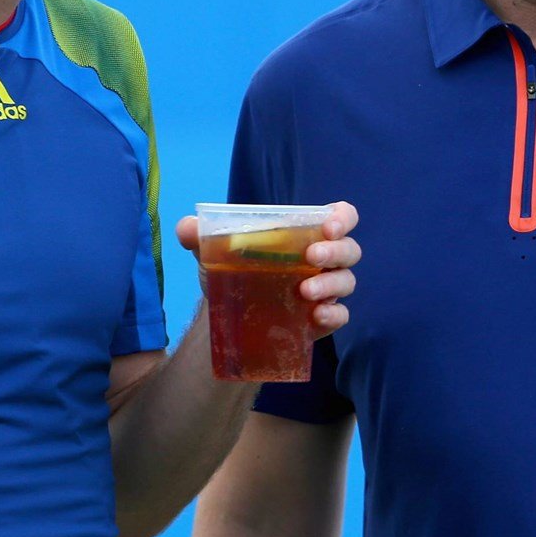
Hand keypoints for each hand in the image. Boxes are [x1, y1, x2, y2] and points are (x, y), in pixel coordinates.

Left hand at [173, 202, 362, 338]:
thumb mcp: (214, 252)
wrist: (228, 316)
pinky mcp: (322, 320)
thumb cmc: (233, 272)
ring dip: (331, 284)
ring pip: (347, 282)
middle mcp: (323, 260)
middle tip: (311, 257)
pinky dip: (333, 315)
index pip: (341, 216)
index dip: (342, 218)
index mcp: (307, 233)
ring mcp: (326, 291)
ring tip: (304, 291)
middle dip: (336, 251)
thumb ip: (200, 236)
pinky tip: (315, 317)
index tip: (327, 226)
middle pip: (349, 250)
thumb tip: (186, 228)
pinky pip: (341, 316)